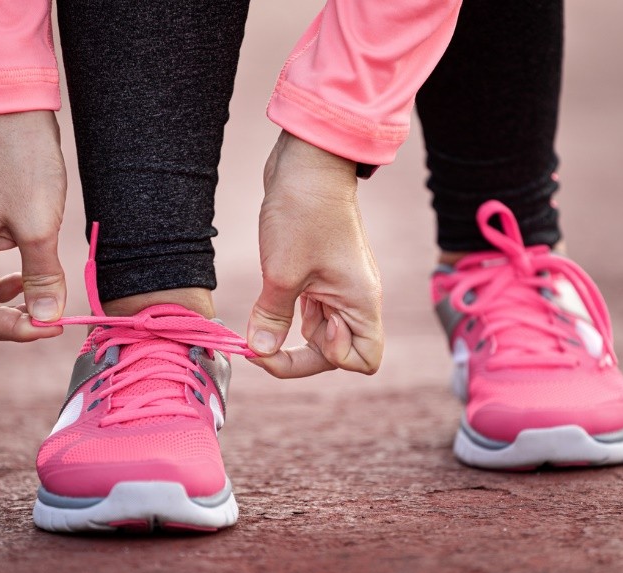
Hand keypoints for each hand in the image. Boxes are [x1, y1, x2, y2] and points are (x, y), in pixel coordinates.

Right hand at [0, 111, 66, 340]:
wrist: (17, 118)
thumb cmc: (27, 166)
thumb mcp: (40, 227)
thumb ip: (42, 277)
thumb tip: (47, 318)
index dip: (17, 330)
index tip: (54, 326)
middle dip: (3, 326)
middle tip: (44, 321)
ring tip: (37, 299)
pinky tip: (25, 278)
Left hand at [247, 131, 383, 377]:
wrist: (307, 163)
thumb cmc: (303, 213)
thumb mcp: (282, 273)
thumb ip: (273, 318)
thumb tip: (261, 352)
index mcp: (359, 301)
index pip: (363, 360)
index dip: (327, 360)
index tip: (292, 338)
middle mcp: (356, 298)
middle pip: (339, 352)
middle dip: (300, 356)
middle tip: (259, 346)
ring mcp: (340, 286)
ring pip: (322, 333)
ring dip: (291, 336)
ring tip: (261, 323)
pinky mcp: (322, 274)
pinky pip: (312, 311)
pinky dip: (290, 317)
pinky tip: (267, 307)